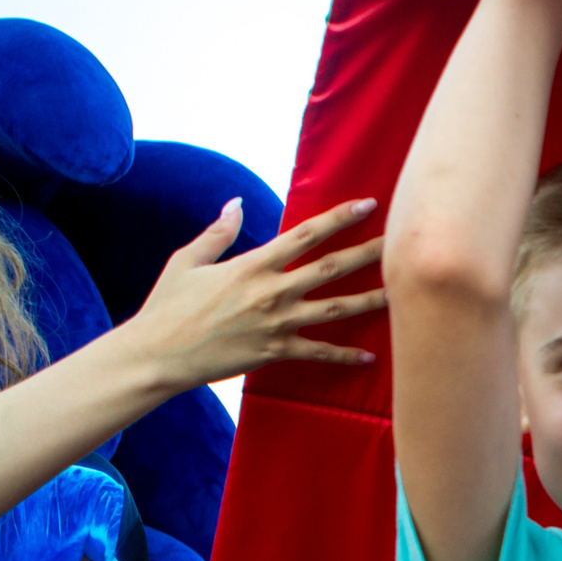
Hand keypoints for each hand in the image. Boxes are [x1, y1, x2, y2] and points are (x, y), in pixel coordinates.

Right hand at [114, 198, 385, 390]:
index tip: (368, 204)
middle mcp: (272, 292)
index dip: (340, 217)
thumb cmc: (168, 306)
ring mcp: (277, 323)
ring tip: (403, 296)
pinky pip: (318, 352)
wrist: (158, 355)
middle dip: (370, 254)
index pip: (306, 234)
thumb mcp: (188, 261)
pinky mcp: (275, 352)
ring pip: (336, 309)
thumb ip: (218, 233)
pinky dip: (345, 355)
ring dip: (370, 301)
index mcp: (253, 264)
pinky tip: (370, 356)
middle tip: (402, 242)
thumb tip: (236, 204)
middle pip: (333, 268)